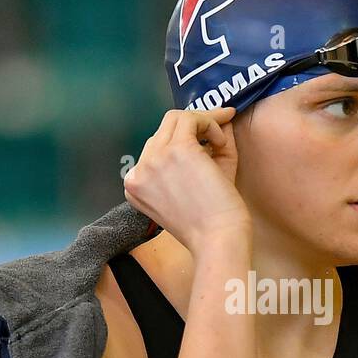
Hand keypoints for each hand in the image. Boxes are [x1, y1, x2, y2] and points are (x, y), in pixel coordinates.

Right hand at [123, 106, 250, 253]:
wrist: (218, 239)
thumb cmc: (212, 221)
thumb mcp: (195, 185)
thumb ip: (201, 152)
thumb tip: (218, 120)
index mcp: (136, 187)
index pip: (155, 150)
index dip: (182, 141)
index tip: (204, 139)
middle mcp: (138, 172)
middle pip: (162, 130)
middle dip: (193, 125)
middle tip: (218, 130)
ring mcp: (154, 159)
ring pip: (175, 118)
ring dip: (203, 122)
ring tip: (221, 142)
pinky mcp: (175, 150)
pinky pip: (193, 119)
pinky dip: (211, 124)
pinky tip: (221, 144)